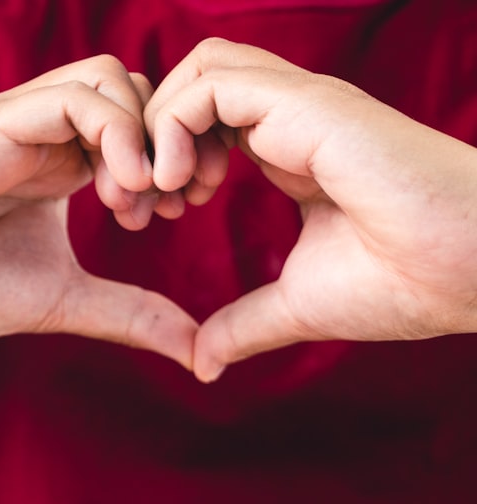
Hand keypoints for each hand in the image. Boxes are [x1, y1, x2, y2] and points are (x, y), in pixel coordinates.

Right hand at [0, 55, 196, 368]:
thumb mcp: (63, 300)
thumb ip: (130, 314)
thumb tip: (198, 348)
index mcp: (59, 162)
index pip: (140, 122)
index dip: (174, 160)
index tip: (174, 214)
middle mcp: (41, 132)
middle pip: (135, 88)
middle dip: (171, 141)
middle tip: (167, 206)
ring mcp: (15, 122)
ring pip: (110, 78)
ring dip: (145, 134)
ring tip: (138, 200)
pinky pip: (72, 98)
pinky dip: (115, 133)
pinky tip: (119, 190)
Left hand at [145, 38, 476, 381]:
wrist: (472, 274)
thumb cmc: (405, 284)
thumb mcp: (297, 306)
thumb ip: (244, 325)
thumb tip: (202, 362)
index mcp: (288, 150)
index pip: (201, 120)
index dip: (159, 159)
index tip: (148, 216)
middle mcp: (290, 117)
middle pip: (191, 83)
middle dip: (145, 136)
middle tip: (134, 201)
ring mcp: (300, 105)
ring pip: (199, 67)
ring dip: (156, 125)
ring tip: (155, 192)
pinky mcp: (308, 104)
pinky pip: (212, 82)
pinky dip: (174, 124)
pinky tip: (177, 183)